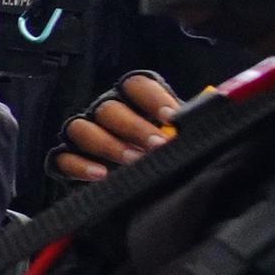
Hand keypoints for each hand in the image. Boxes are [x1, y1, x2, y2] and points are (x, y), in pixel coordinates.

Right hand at [54, 70, 179, 184]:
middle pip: (110, 109)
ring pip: (82, 128)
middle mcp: (105, 112)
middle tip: (157, 146)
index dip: (152, 98)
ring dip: (108, 145)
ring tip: (132, 161)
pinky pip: (62, 157)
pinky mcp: (65, 159)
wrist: (140, 188)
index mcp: (133, 100)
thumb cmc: (162, 154)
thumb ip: (189, 123)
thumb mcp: (178, 135)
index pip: (136, 86)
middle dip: (134, 127)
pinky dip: (80, 165)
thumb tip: (211, 111)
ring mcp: (83, 134)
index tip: (171, 117)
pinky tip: (101, 175)